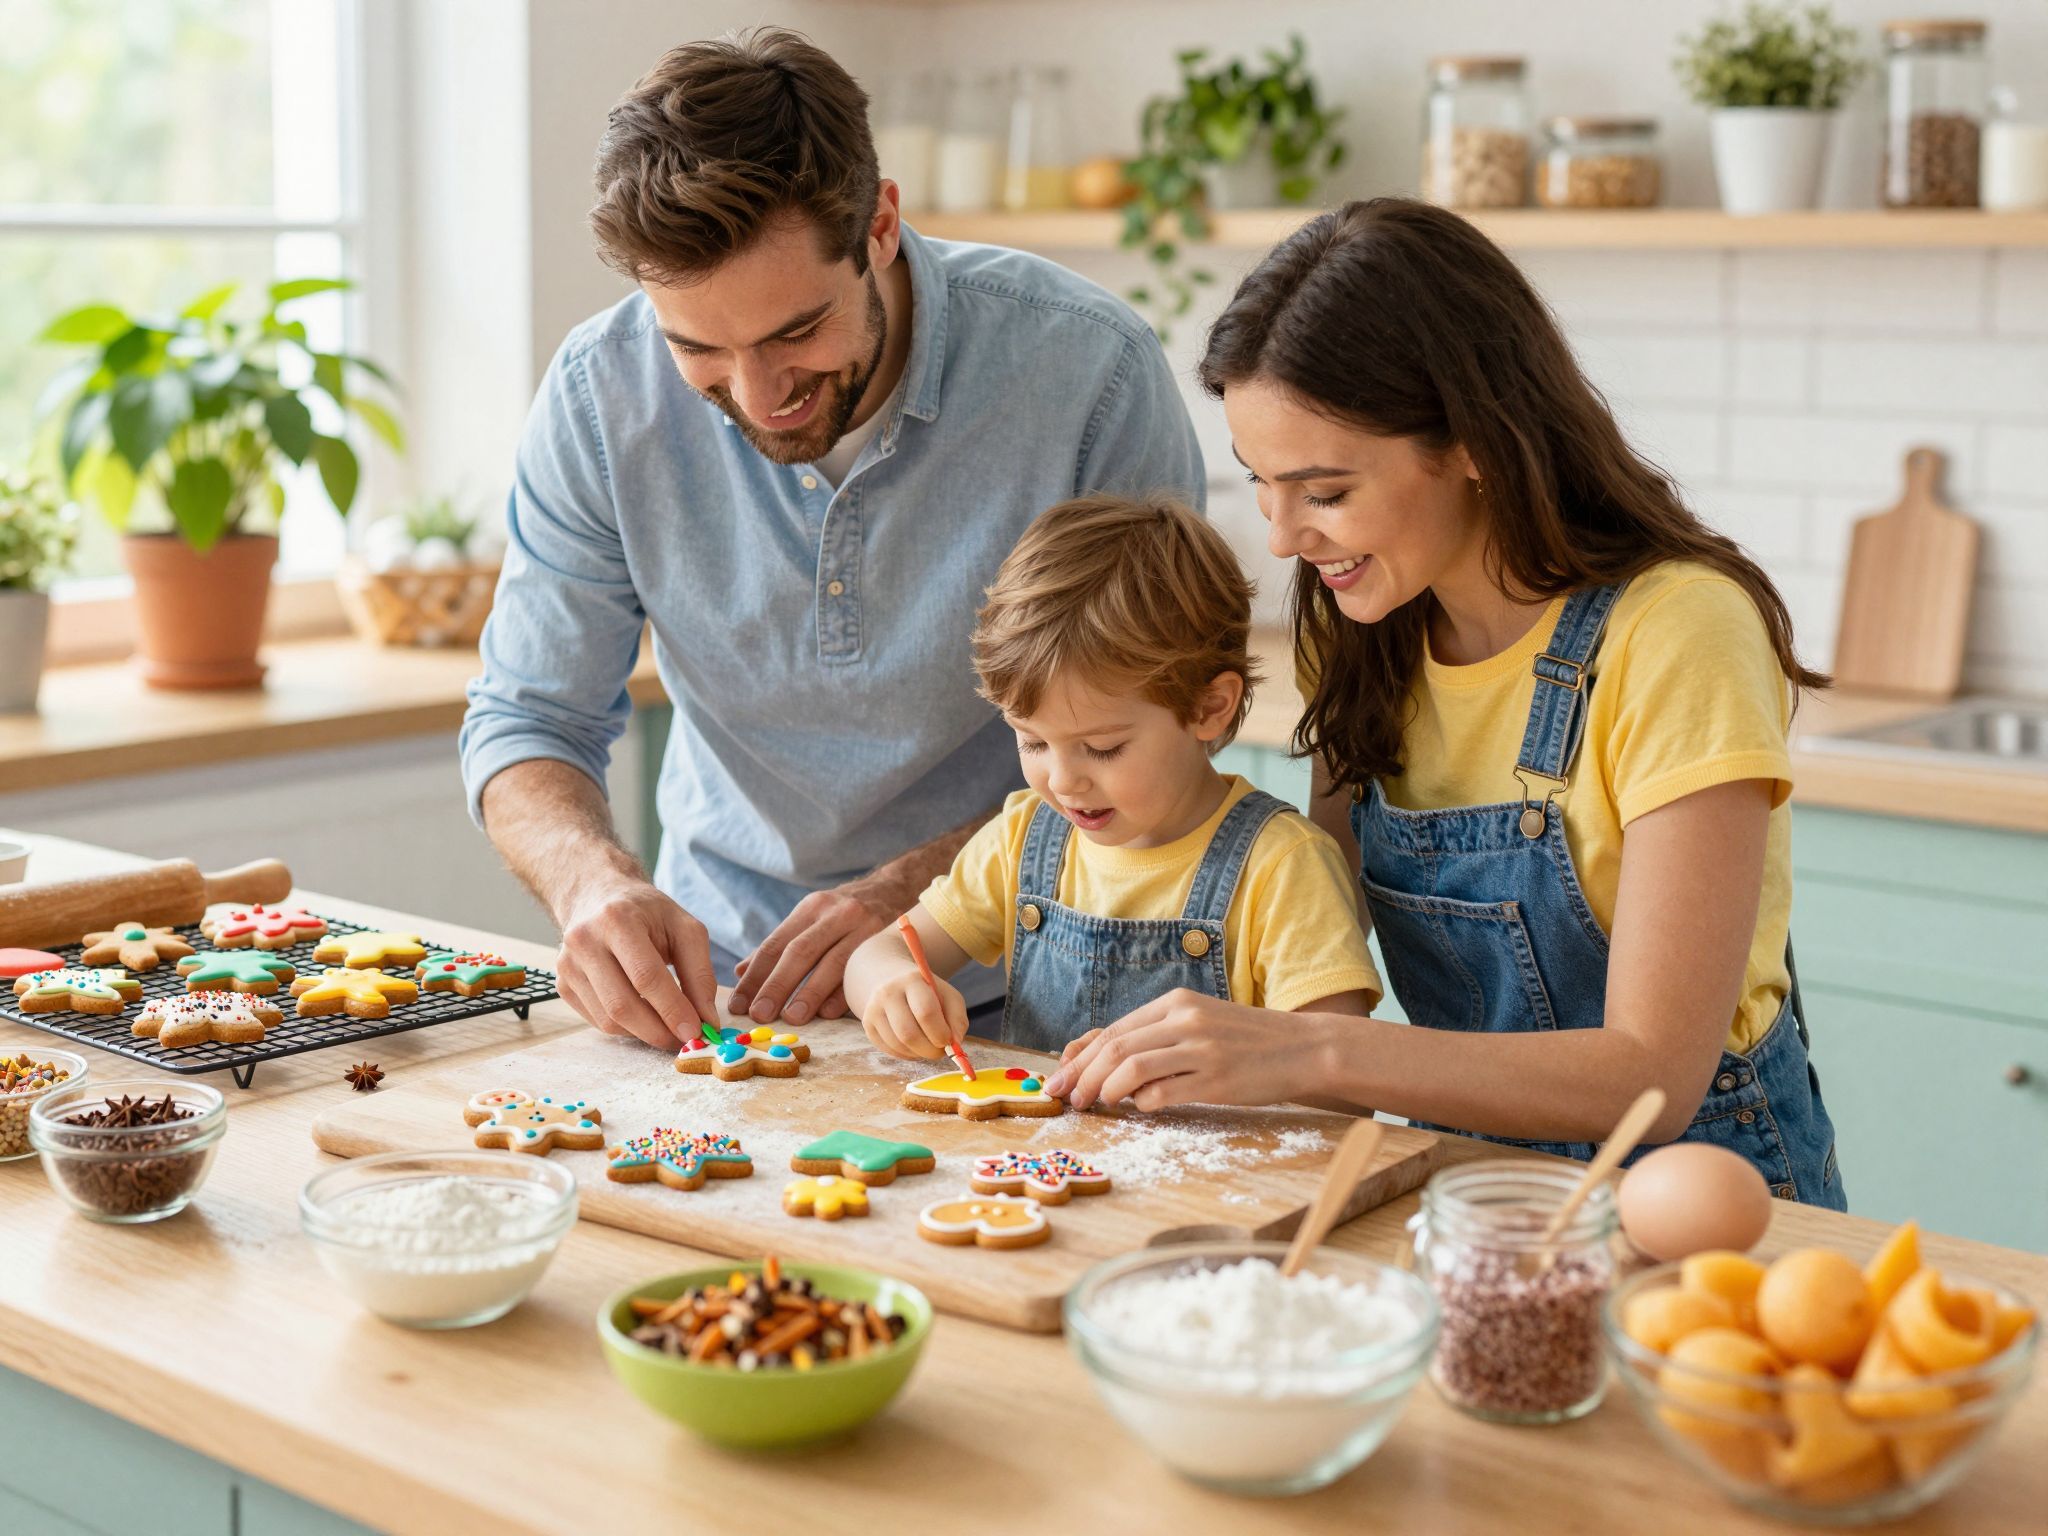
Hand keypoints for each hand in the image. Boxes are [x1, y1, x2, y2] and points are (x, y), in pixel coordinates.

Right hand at [553, 873, 717, 1049]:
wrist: (598, 896)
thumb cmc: (647, 912)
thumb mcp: (684, 928)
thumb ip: (700, 973)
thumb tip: (707, 1020)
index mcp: (617, 920)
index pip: (646, 976)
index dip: (672, 1009)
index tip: (696, 1031)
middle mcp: (585, 941)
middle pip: (622, 1005)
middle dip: (658, 1031)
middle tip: (684, 1040)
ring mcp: (568, 966)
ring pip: (608, 1020)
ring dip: (643, 1033)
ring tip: (667, 1027)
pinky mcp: (563, 985)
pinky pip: (597, 1021)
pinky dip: (626, 1027)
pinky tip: (643, 1015)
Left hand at [730, 879, 896, 1024]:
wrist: (894, 891)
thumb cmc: (844, 915)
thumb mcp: (811, 919)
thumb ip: (778, 946)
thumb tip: (740, 972)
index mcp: (810, 908)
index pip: (775, 944)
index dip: (755, 976)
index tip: (739, 1004)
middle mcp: (835, 914)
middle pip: (800, 952)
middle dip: (777, 985)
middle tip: (759, 1014)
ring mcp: (863, 927)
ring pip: (831, 962)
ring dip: (809, 992)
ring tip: (791, 1018)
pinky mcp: (884, 942)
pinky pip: (860, 972)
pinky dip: (843, 994)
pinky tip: (827, 1013)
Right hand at [859, 967, 967, 1060]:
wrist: (892, 980)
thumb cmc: (927, 992)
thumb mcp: (948, 996)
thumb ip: (957, 1019)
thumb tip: (955, 1045)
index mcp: (912, 980)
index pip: (925, 1012)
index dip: (940, 1033)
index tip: (948, 1041)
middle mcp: (888, 993)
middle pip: (908, 1033)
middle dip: (929, 1050)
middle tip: (940, 1051)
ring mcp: (874, 1009)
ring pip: (898, 1045)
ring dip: (919, 1054)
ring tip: (928, 1046)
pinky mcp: (868, 1025)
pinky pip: (889, 1050)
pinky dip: (907, 1054)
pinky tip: (914, 1045)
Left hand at [1043, 989, 1335, 1111]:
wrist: (1303, 1048)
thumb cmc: (1246, 1040)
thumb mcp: (1197, 1024)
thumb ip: (1153, 1037)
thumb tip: (1097, 1056)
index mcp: (1176, 1003)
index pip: (1113, 1030)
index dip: (1079, 1057)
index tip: (1057, 1079)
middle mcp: (1185, 1020)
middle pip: (1116, 1047)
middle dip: (1081, 1075)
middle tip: (1065, 1098)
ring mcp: (1201, 1049)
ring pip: (1132, 1067)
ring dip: (1104, 1089)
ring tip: (1094, 1105)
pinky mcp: (1217, 1079)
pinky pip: (1165, 1092)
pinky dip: (1142, 1102)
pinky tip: (1137, 1109)